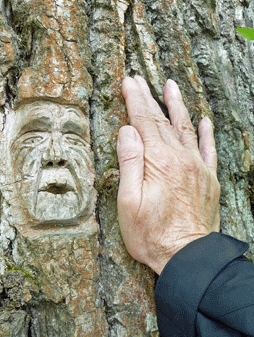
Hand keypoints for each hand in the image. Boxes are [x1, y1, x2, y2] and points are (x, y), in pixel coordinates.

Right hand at [117, 76, 219, 274]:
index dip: (134, 100)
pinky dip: (205, 133)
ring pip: (185, 128)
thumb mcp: (128, 202)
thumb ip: (129, 163)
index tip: (128, 82)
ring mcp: (197, 167)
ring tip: (171, 86)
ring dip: (176, 106)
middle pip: (161, 121)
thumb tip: (128, 131)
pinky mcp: (207, 179)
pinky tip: (204, 120)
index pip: (143, 122)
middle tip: (140, 80)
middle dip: (149, 98)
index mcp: (158, 162)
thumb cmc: (152, 234)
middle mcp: (180, 159)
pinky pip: (208, 149)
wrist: (188, 257)